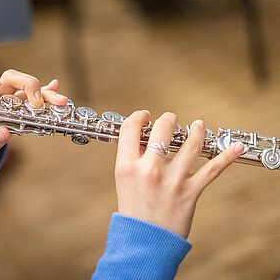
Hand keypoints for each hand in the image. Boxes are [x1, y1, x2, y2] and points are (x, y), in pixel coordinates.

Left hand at [0, 69, 67, 171]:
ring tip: (60, 101)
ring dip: (44, 93)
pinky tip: (57, 89)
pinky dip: (46, 93)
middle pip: (9, 79)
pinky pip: (35, 98)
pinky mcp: (22, 108)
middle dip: (26, 84)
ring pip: (27, 88)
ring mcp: (10, 100)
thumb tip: (3, 134)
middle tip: (38, 101)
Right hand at [115, 110, 243, 237]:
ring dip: (196, 130)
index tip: (145, 116)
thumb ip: (133, 157)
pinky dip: (227, 156)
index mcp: (127, 166)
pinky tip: (234, 146)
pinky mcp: (190, 192)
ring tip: (198, 125)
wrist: (144, 241)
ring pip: (190, 144)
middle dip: (168, 118)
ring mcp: (172, 181)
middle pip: (162, 129)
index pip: (131, 129)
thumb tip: (147, 136)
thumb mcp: (124, 179)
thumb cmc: (134, 208)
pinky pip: (212, 170)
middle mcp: (149, 170)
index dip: (139, 116)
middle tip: (170, 118)